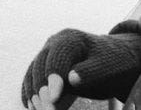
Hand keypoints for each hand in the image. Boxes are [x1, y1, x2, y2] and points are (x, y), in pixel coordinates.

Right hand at [21, 25, 140, 108]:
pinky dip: (29, 91)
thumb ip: (91, 71)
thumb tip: (72, 79)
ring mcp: (47, 53)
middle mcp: (55, 42)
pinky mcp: (44, 65)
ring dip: (33, 91)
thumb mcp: (107, 65)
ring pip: (33, 71)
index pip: (58, 55)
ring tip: (38, 109)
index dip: (54, 76)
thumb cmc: (111, 61)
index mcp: (71, 38)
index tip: (53, 98)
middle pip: (41, 63)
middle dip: (42, 88)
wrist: (111, 57)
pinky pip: (32, 77)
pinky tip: (31, 106)